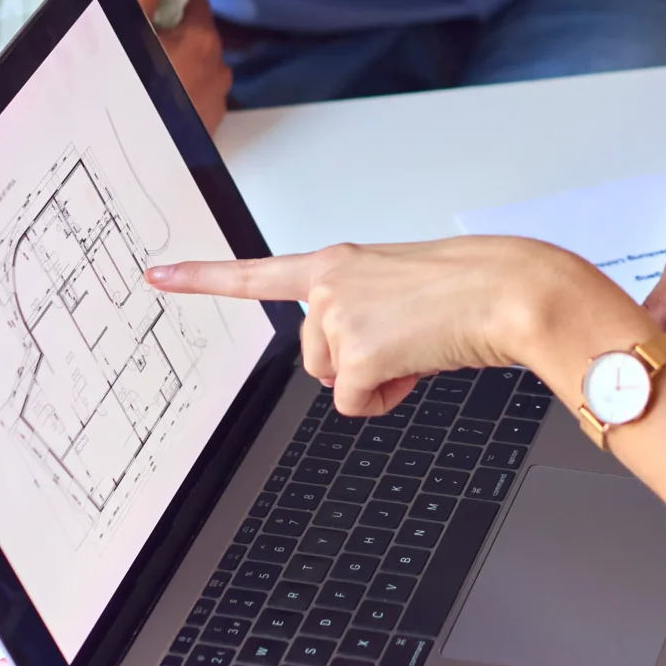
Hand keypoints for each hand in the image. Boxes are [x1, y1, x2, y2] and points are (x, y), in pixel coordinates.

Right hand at [130, 0, 231, 128]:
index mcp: (203, 39)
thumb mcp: (130, 21)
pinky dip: (181, 97)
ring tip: (143, 79)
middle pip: (198, 37)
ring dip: (178, 68)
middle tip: (139, 47)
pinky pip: (196, 100)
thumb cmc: (127, 82)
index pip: (195, 2)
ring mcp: (215, 102)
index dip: (170, 3)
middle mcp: (219, 69)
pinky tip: (153, 106)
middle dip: (175, 36)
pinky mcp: (208, 130)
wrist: (130, 155)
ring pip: (199, 70)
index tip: (147, 14)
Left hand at [147, 237, 640, 415]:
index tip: (156, 274)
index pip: (255, 273)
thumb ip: (360, 309)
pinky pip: (356, 404)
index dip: (200, 278)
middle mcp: (328, 284)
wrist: (509, 290)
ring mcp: (338, 318)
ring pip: (333, 382)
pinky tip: (419, 365)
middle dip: (355, 363)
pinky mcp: (356, 355)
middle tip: (407, 338)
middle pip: (312, 357)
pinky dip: (389, 397)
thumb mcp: (401, 287)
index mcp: (337, 262)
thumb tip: (352, 362)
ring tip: (419, 345)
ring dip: (376, 378)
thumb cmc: (473, 285)